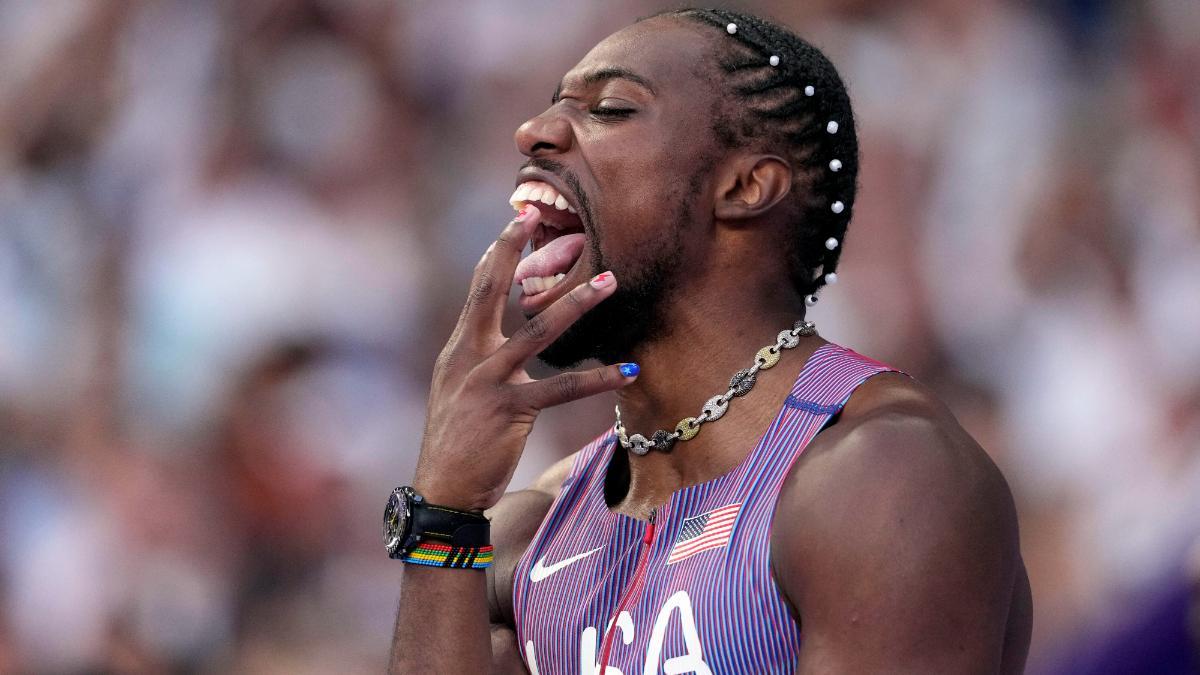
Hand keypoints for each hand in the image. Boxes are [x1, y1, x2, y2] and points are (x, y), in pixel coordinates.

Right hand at [412, 205, 636, 510]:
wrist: (442, 490)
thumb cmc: (456, 445)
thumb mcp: (459, 394)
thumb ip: (478, 363)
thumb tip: (499, 343)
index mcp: (458, 350)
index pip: (477, 289)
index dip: (497, 252)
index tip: (518, 219)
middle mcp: (468, 356)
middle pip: (491, 290)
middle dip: (514, 250)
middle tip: (540, 217)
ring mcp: (487, 381)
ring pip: (537, 332)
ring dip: (577, 304)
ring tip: (610, 282)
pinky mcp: (509, 410)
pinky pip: (560, 389)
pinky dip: (597, 379)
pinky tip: (625, 370)